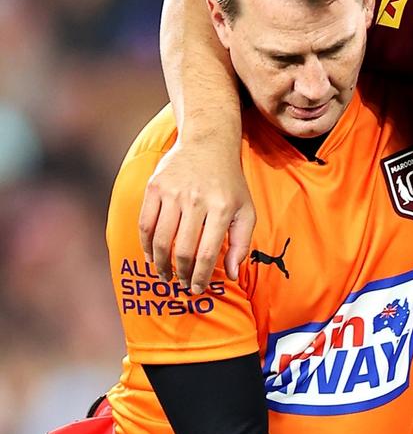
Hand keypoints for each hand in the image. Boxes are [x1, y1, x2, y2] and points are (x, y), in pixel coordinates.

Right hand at [138, 136, 254, 292]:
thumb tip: (231, 274)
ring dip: (161, 264)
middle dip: (181, 274)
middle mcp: (197, 200)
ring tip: (165, 275)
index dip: (200, 276)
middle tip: (182, 284)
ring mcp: (173, 192)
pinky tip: (152, 257)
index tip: (197, 288)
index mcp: (222, 208)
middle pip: (182, 249)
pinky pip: (145, 223)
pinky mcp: (155, 187)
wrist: (208, 144)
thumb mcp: (246, 210)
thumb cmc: (230, 184)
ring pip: (160, 240)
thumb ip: (241, 243)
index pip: (207, 253)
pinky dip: (146, 245)